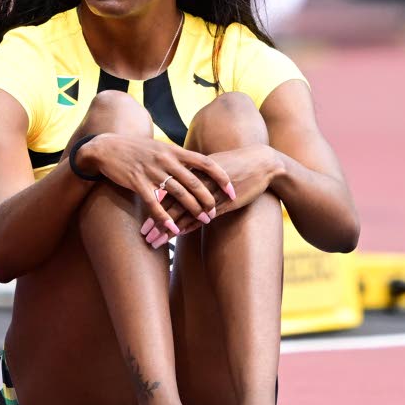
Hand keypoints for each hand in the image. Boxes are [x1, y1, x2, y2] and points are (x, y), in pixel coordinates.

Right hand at [74, 133, 232, 239]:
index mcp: (175, 151)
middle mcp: (166, 160)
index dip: (221, 176)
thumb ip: (180, 157)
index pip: (205, 163)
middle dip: (208, 198)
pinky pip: (155, 204)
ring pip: (178, 193)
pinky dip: (166, 218)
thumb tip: (201, 166)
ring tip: (204, 220)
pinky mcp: (137, 182)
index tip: (232, 189)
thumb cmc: (137, 149)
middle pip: (194, 181)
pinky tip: (174, 230)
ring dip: (192, 209)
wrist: (107, 147)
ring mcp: (152, 171)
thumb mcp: (162, 148)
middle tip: (217, 211)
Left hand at [141, 143, 279, 244]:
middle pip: (171, 204)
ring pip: (185, 213)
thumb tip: (178, 182)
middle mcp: (198, 180)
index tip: (142, 219)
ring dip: (170, 229)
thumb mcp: (212, 166)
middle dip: (156, 221)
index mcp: (192, 170)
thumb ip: (194, 174)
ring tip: (156, 242)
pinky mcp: (225, 201)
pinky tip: (179, 235)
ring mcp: (211, 192)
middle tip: (144, 236)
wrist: (262, 162)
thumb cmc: (236, 164)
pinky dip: (191, 226)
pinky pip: (204, 216)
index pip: (167, 190)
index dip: (153, 205)